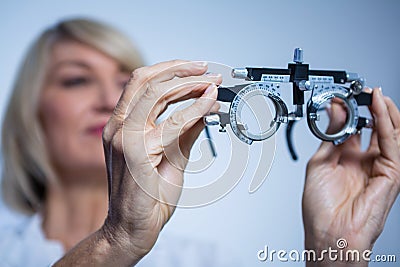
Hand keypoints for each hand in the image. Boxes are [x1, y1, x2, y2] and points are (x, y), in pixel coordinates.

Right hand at [101, 60, 221, 263]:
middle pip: (146, 80)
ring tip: (212, 85)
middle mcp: (118, 128)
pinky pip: (170, 124)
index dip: (171, 70)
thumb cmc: (147, 197)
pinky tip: (209, 105)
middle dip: (182, 71)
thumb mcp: (171, 157)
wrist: (133, 228)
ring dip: (189, 85)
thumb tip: (203, 111)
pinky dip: (193, 110)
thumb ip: (185, 133)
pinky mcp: (135, 153)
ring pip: (156, 94)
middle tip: (208, 72)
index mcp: (122, 125)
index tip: (197, 70)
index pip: (142, 83)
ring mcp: (123, 139)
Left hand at [302, 88, 399, 265]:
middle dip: (371, 109)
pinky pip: (392, 144)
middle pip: (375, 129)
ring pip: (389, 134)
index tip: (343, 97)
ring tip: (375, 95)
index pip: (355, 129)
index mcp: (347, 160)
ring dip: (384, 112)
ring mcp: (379, 168)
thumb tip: (335, 112)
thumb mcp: (320, 163)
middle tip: (363, 93)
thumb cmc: (321, 209)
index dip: (351, 112)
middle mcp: (364, 162)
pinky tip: (380, 108)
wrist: (329, 233)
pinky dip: (387, 124)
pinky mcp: (390, 174)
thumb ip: (331, 137)